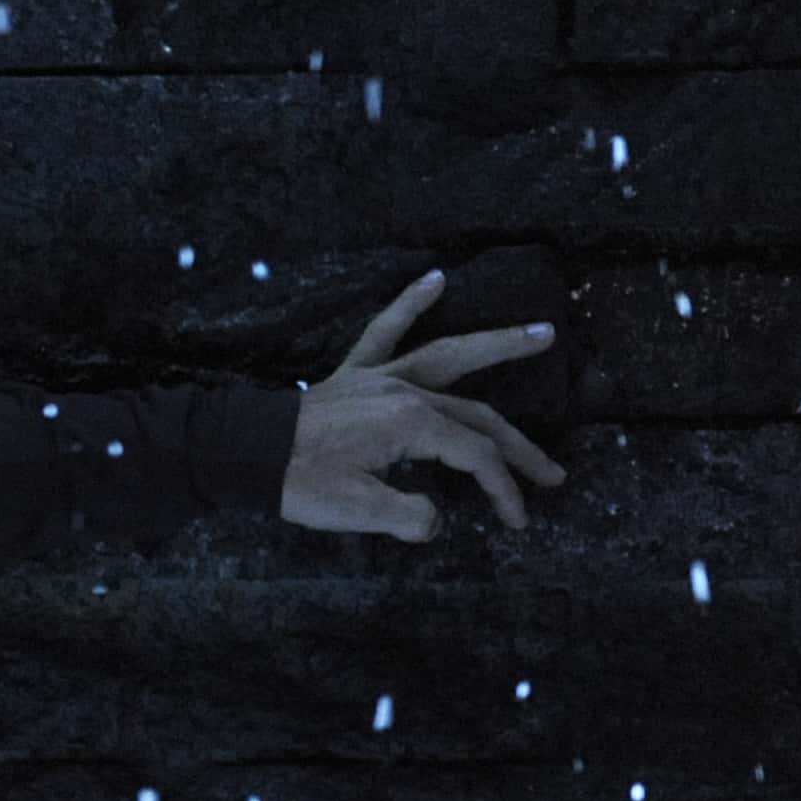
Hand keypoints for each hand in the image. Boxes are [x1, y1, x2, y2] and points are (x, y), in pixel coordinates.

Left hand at [279, 269, 566, 541]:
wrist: (246, 454)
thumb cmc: (299, 482)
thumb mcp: (357, 510)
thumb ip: (408, 515)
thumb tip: (438, 521)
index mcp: (412, 424)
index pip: (476, 457)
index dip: (502, 491)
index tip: (516, 521)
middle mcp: (404, 391)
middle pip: (479, 417)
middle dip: (519, 449)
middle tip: (554, 474)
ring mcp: (380, 377)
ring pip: (450, 356)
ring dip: (496, 345)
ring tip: (542, 334)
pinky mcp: (355, 374)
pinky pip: (384, 330)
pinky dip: (409, 303)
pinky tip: (435, 279)